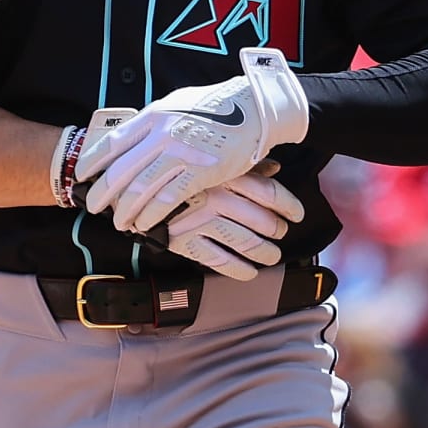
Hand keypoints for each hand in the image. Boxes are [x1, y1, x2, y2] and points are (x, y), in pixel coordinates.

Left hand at [77, 48, 308, 232]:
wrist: (255, 108)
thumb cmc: (216, 107)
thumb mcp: (177, 103)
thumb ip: (153, 120)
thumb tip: (130, 137)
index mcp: (153, 115)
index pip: (112, 142)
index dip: (92, 162)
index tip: (81, 176)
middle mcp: (161, 133)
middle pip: (120, 170)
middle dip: (102, 193)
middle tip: (92, 207)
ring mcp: (180, 153)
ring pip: (140, 189)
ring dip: (125, 210)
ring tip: (118, 223)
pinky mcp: (200, 172)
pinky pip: (167, 199)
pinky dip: (152, 215)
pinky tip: (145, 225)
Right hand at [164, 161, 305, 279]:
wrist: (132, 184)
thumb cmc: (175, 167)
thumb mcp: (211, 156)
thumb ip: (244, 163)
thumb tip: (274, 166)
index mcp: (223, 173)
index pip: (269, 193)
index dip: (289, 206)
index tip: (296, 214)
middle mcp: (215, 197)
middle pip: (262, 220)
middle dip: (277, 230)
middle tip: (280, 233)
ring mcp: (200, 220)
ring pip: (246, 242)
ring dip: (265, 253)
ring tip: (271, 255)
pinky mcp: (184, 240)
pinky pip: (220, 261)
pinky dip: (240, 269)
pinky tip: (249, 271)